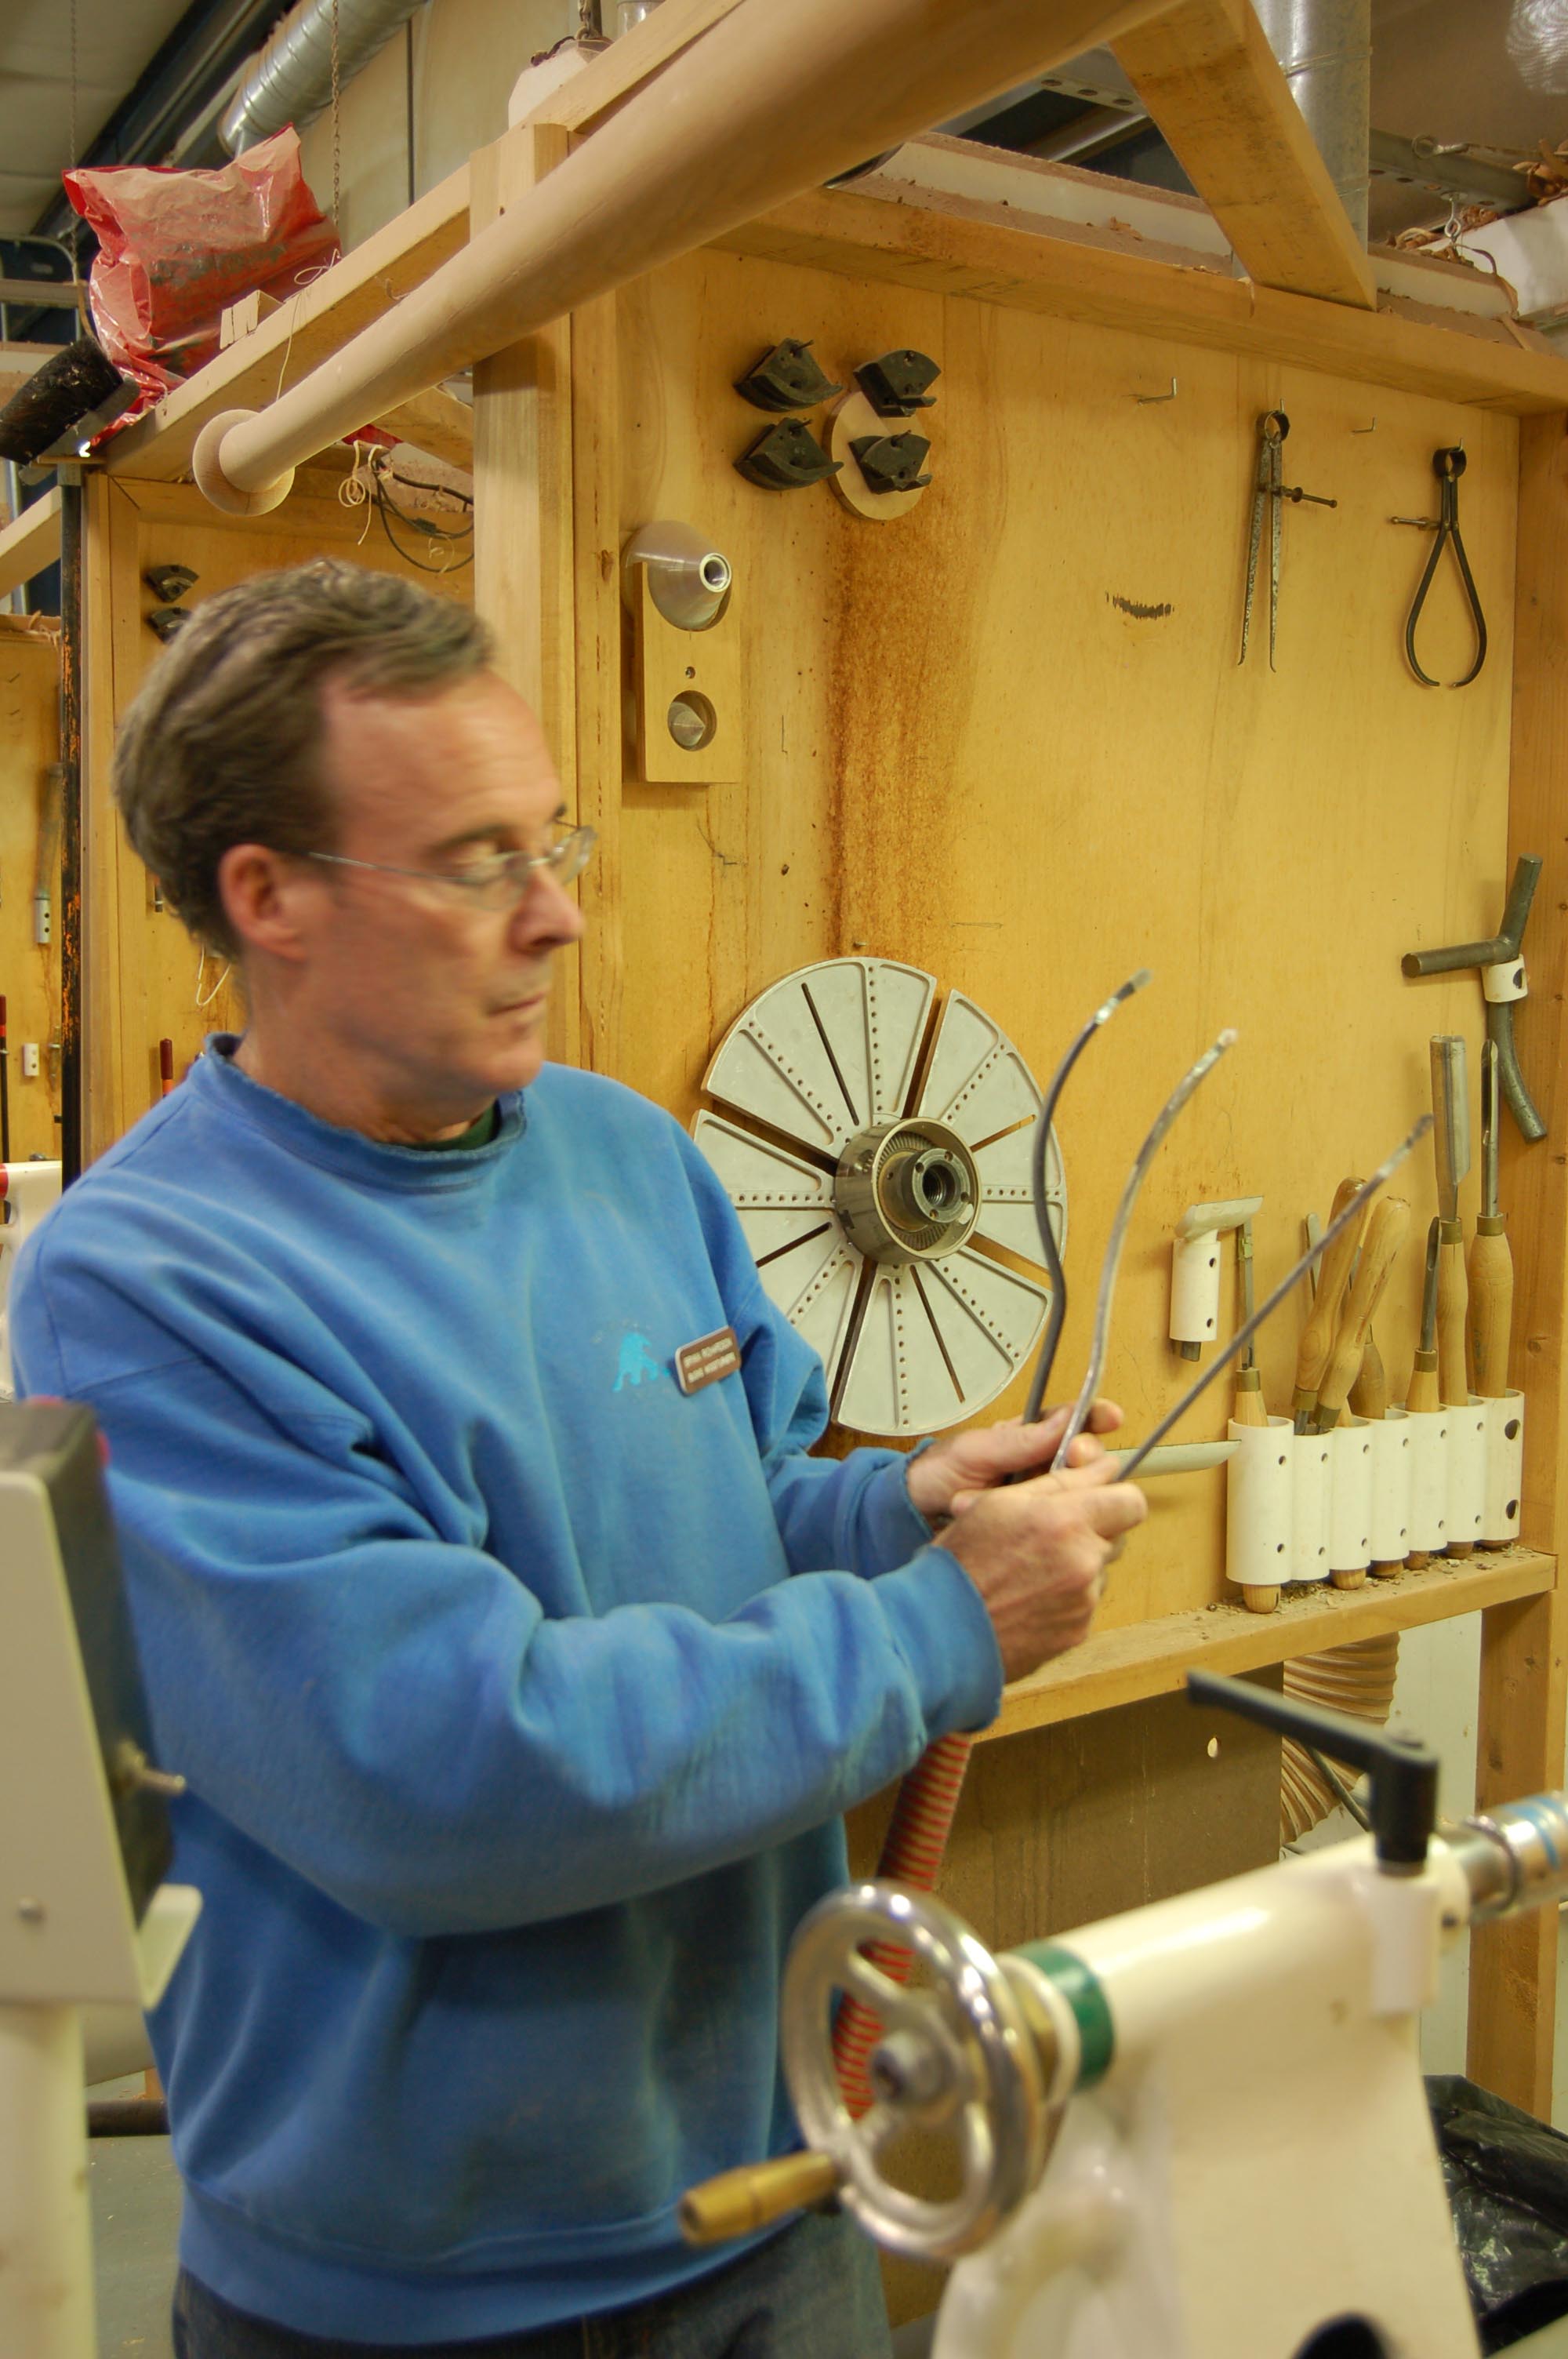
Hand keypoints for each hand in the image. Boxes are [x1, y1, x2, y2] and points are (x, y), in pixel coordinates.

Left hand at [906, 1401, 1125, 1524]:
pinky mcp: (1040, 1528)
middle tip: (1074, 1458)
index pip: (1076, 1422)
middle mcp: (1045, 1466)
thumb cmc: (938, 1475)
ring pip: (1085, 1495)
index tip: (1111, 1417)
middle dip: (1089, 1457)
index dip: (1097, 1417)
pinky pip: (1067, 1526)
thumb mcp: (973, 1452)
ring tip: (1041, 1493)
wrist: (913, 1516)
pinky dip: (1063, 1525)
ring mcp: (1045, 1498)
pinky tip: (1051, 1526)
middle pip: (1091, 1460)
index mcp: (1031, 1438)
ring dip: (1073, 1493)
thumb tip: (1067, 1418)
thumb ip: (1018, 1440)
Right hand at [935, 1456, 1146, 1684]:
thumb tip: (1099, 1468)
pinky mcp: (1078, 1632)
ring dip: (1077, 1565)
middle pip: (1117, 1536)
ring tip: (1031, 1571)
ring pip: (1098, 1571)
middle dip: (1092, 1531)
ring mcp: (1083, 1601)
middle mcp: (1083, 1562)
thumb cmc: (960, 1564)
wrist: (942, 1630)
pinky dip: (1064, 1598)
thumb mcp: (996, 1503)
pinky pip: (1084, 1603)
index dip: (1115, 1496)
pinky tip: (1029, 1597)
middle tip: (1053, 1534)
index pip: (1129, 1500)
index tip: (1099, 1498)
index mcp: (1064, 1521)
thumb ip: (1055, 1483)